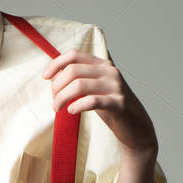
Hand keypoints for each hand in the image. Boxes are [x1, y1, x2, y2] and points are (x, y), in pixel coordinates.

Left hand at [42, 47, 157, 154]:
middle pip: (73, 70)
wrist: (136, 127)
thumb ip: (79, 80)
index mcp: (103, 65)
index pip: (74, 55)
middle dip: (57, 86)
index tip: (45, 77)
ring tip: (58, 108)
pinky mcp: (118, 103)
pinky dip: (77, 105)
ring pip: (79, 85)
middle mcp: (110, 71)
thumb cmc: (111, 108)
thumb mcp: (95, 90)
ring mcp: (115, 86)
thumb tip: (54, 76)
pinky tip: (71, 111)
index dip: (56, 63)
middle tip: (54, 101)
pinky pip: (92, 101)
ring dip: (62, 97)